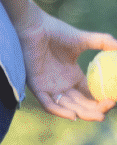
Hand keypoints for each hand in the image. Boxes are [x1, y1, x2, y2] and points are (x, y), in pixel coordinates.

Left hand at [17, 2, 116, 120]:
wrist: (34, 28)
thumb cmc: (56, 33)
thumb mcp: (83, 40)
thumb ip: (102, 42)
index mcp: (72, 76)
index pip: (88, 93)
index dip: (100, 99)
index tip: (114, 99)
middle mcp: (61, 85)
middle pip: (79, 103)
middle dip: (94, 109)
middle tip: (108, 111)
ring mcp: (49, 88)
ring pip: (67, 106)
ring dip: (82, 112)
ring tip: (98, 116)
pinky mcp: (37, 87)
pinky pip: (48, 104)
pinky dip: (60, 111)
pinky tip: (73, 115)